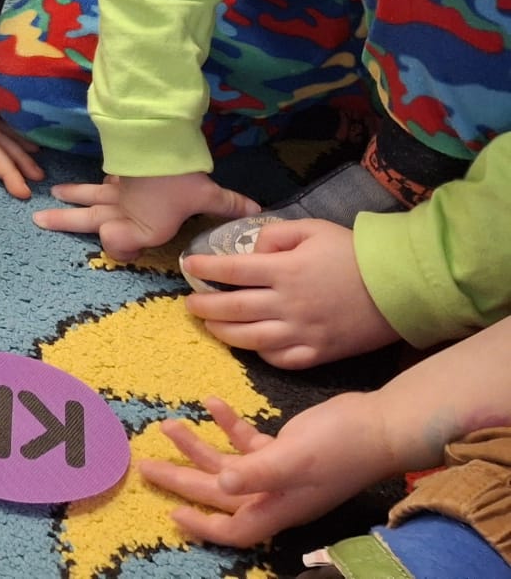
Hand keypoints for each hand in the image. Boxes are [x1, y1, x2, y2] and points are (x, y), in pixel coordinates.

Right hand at [34, 170, 258, 260]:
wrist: (158, 145)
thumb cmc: (180, 179)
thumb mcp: (207, 194)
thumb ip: (228, 204)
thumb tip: (255, 211)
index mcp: (141, 225)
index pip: (117, 245)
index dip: (121, 249)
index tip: (128, 251)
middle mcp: (121, 210)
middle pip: (87, 219)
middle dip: (64, 222)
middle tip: (38, 220)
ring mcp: (114, 189)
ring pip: (87, 196)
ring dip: (70, 199)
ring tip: (48, 201)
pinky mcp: (116, 172)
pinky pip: (102, 181)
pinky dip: (94, 183)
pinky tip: (94, 182)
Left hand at [138, 393, 392, 546]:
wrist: (379, 424)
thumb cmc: (341, 448)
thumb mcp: (295, 459)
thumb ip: (257, 472)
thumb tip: (222, 485)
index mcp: (277, 507)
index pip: (233, 529)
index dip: (202, 526)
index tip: (171, 512)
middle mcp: (274, 494)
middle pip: (219, 494)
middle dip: (182, 479)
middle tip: (145, 464)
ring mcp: (278, 472)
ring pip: (228, 464)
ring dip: (198, 446)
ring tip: (168, 423)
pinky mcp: (284, 448)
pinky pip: (247, 441)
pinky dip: (229, 424)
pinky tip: (212, 402)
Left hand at [181, 218, 400, 367]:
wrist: (399, 286)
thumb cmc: (353, 253)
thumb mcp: (311, 229)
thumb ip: (274, 236)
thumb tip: (253, 252)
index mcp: (285, 271)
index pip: (232, 270)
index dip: (205, 269)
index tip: (189, 266)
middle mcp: (289, 304)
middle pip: (234, 308)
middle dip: (205, 306)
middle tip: (189, 304)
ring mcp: (304, 332)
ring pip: (251, 339)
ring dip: (224, 332)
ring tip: (210, 324)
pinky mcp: (320, 353)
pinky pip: (282, 360)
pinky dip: (261, 355)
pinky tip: (251, 346)